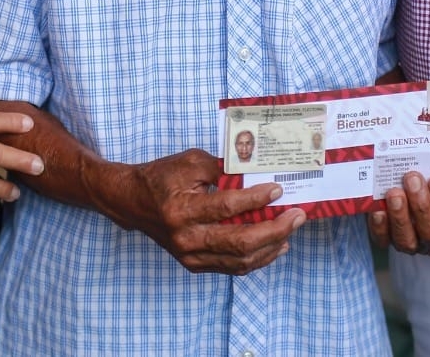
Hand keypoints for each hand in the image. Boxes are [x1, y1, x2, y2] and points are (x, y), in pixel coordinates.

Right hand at [109, 148, 305, 274]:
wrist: (132, 202)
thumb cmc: (161, 177)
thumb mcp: (190, 162)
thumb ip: (223, 168)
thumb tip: (257, 173)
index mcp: (182, 209)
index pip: (227, 207)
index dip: (256, 199)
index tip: (277, 189)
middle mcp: (186, 238)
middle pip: (240, 241)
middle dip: (275, 229)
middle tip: (297, 216)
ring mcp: (190, 255)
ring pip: (239, 260)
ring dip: (271, 247)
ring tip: (291, 230)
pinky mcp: (194, 264)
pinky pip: (231, 267)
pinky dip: (256, 258)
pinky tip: (274, 246)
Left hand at [368, 171, 429, 255]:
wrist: (401, 185)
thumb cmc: (426, 179)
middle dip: (422, 205)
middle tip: (413, 179)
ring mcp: (412, 244)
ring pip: (409, 241)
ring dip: (401, 216)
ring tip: (395, 192)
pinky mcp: (388, 241)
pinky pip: (384, 240)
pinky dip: (380, 226)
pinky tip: (378, 209)